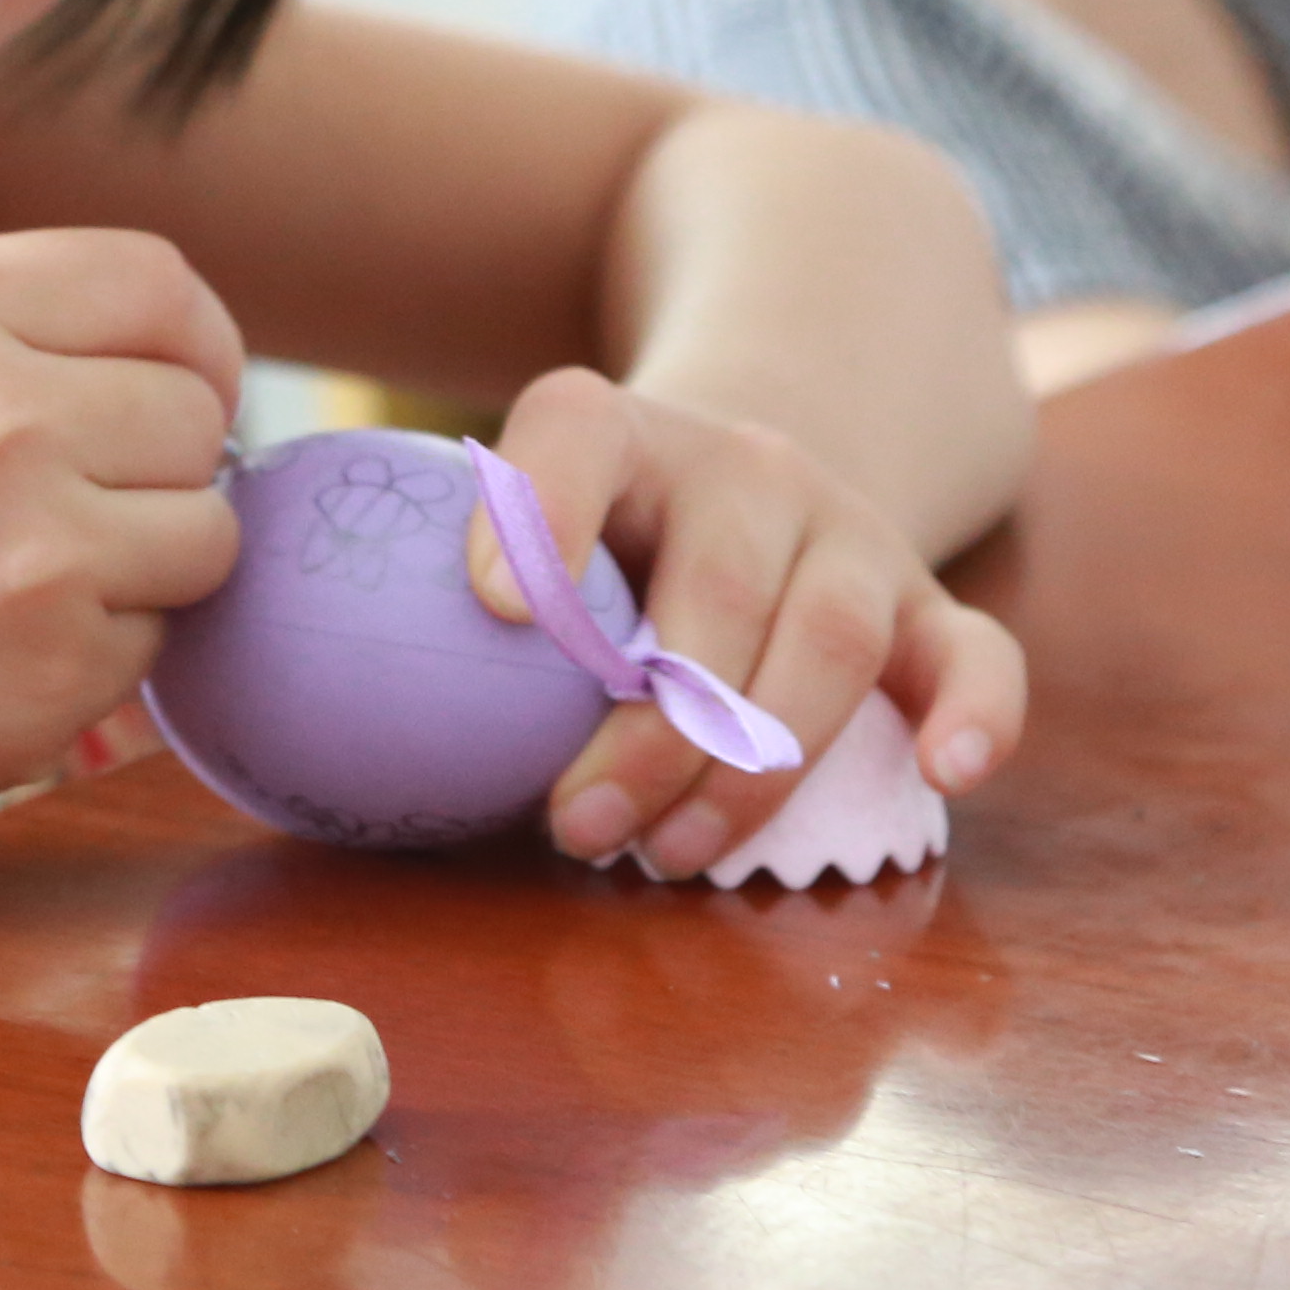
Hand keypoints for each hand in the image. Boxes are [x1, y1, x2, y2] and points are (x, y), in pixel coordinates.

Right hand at [0, 231, 241, 891]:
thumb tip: (180, 359)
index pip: (158, 282)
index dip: (189, 346)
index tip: (173, 394)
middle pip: (196, 411)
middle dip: (156, 469)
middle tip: (54, 519)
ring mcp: (31, 536)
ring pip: (206, 528)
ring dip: (142, 570)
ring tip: (8, 591)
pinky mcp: (53, 659)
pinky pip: (161, 637)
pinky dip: (99, 657)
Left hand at [465, 364, 1026, 876]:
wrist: (741, 486)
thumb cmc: (591, 564)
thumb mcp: (516, 548)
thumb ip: (440, 616)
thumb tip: (311, 739)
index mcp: (623, 433)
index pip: (576, 433)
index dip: (538, 514)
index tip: (495, 611)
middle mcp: (746, 466)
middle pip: (717, 585)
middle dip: (652, 729)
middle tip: (579, 829)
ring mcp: (848, 531)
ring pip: (831, 633)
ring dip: (756, 763)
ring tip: (676, 856)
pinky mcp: (927, 602)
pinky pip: (977, 651)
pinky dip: (976, 712)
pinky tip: (945, 774)